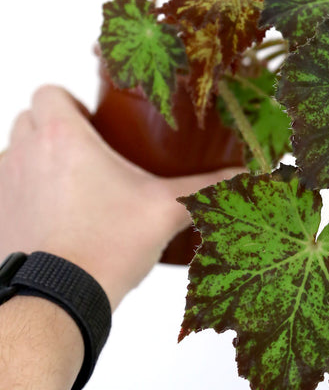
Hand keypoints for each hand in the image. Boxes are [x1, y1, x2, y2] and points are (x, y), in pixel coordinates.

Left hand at [0, 85, 243, 308]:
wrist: (59, 298)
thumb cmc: (105, 247)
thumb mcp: (165, 211)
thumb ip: (206, 189)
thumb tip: (244, 177)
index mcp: (62, 136)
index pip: (49, 91)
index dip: (70, 101)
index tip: (95, 124)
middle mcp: (25, 153)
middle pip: (29, 118)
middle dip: (54, 129)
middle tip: (90, 153)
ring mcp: (6, 185)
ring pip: (15, 153)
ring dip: (37, 160)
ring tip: (73, 186)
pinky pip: (7, 190)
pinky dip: (25, 195)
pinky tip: (56, 218)